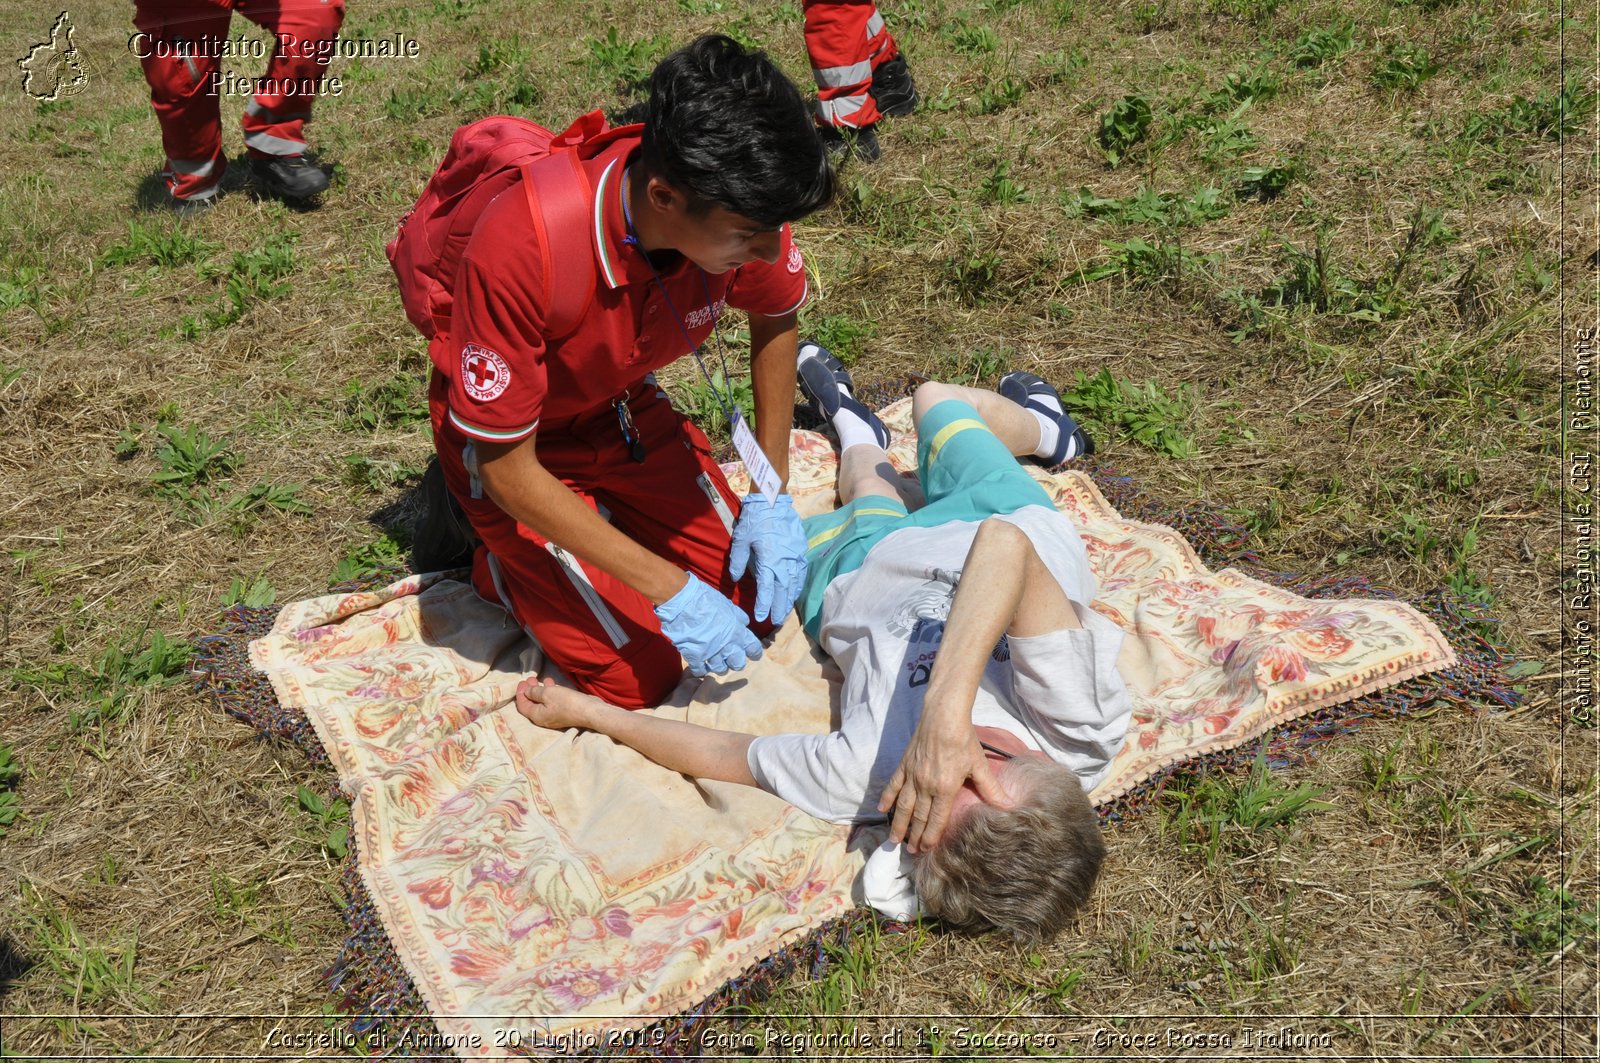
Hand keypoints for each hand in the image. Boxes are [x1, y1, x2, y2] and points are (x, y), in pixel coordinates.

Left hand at [514, 676, 589, 730]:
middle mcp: (543, 718)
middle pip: (531, 703)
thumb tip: (527, 692)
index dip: (520, 693)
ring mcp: (553, 715)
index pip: (522, 705)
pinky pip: (551, 701)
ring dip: (539, 690)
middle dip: (529, 690)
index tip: (522, 681)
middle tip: (529, 678)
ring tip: (539, 678)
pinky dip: (549, 692)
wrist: (589, 711)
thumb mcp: (547, 693)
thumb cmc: (567, 702)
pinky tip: (551, 683)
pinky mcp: (562, 711)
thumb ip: (534, 692)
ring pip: (542, 701)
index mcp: (536, 716)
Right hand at [653, 573, 763, 675]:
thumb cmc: (706, 599)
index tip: (753, 655)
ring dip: (719, 666)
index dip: (754, 653)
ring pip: (720, 669)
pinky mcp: (695, 657)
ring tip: (715, 661)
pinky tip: (700, 665)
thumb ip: (738, 617)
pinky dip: (701, 669)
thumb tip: (745, 623)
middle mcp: (727, 646)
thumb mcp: (728, 605)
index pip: (753, 649)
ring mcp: (711, 653)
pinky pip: (700, 671)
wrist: (683, 602)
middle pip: (738, 664)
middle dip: (736, 662)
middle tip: (732, 659)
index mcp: (737, 632)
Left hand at [727, 493, 807, 622]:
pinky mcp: (801, 551)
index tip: (760, 617)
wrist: (773, 501)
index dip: (764, 605)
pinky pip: (801, 573)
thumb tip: (736, 579)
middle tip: (776, 621)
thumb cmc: (755, 520)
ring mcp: (796, 556)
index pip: (766, 588)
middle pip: (783, 590)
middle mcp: (785, 561)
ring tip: (784, 611)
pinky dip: (797, 586)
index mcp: (769, 559)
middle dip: (779, 607)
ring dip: (789, 599)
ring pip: (794, 584)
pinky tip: (794, 593)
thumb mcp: (741, 540)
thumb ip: (738, 561)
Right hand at [877, 711, 1011, 852]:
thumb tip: (1009, 806)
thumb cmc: (964, 740)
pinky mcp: (904, 765)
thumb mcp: (979, 766)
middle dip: (915, 836)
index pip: (936, 819)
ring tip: (894, 840)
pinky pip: (893, 785)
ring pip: (903, 806)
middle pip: (919, 817)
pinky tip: (881, 809)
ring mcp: (913, 776)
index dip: (931, 836)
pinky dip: (887, 798)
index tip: (926, 850)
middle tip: (911, 853)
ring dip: (899, 824)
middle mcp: (926, 786)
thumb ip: (991, 789)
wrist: (943, 717)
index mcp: (945, 789)